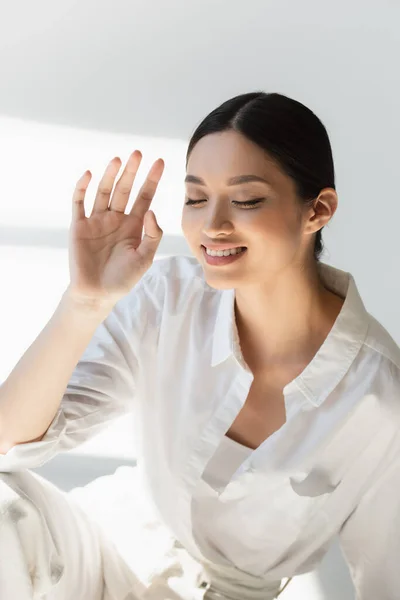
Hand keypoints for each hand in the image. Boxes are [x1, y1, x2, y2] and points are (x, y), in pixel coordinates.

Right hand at [67, 150, 163, 304]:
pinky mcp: (80, 226)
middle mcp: (116, 218)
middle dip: (132, 172)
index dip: (152, 180)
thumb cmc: (123, 278)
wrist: (97, 294)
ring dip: (110, 176)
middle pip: (125, 190)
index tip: (160, 162)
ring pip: (104, 192)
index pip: (145, 197)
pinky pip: (80, 203)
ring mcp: (97, 221)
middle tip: (138, 154)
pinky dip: (82, 188)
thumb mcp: (145, 258)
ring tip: (118, 160)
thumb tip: (151, 211)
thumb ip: (152, 235)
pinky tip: (88, 174)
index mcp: (134, 225)